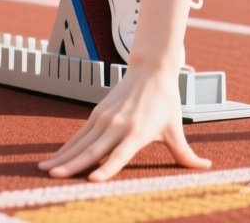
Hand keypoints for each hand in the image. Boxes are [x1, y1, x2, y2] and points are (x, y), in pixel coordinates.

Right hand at [37, 63, 211, 180]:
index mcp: (137, 133)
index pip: (120, 155)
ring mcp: (104, 119)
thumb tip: (206, 167)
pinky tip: (53, 159)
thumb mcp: (176, 129)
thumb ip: (186, 153)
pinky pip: (78, 135)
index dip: (107, 169)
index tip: (93, 180)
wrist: (151, 69)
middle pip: (92, 150)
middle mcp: (118, 126)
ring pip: (79, 143)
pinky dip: (65, 148)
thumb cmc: (165, 101)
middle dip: (72, 165)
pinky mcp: (96, 114)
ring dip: (62, 157)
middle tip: (54, 178)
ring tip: (43, 170)